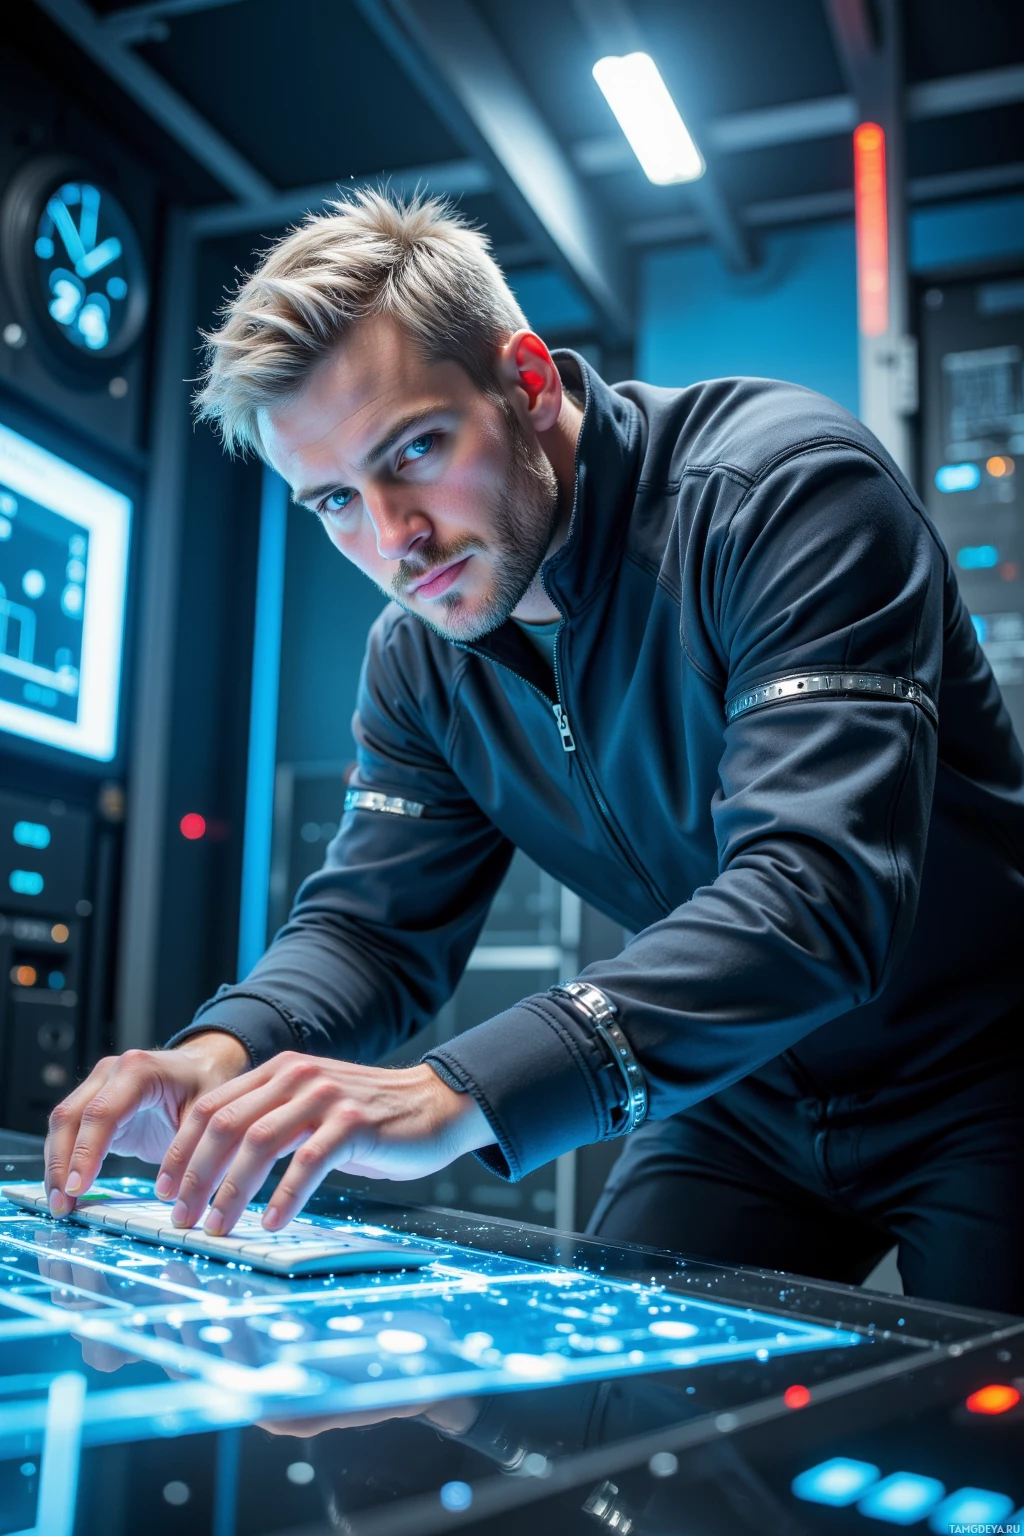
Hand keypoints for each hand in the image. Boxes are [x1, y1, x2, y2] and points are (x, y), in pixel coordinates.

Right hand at [44, 1032, 250, 1214]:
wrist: (202, 1066)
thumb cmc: (207, 1084)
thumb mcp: (209, 1114)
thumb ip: (192, 1148)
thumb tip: (176, 1194)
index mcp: (139, 1070)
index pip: (102, 1113)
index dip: (86, 1152)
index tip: (78, 1188)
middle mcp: (110, 1074)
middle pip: (70, 1118)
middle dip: (61, 1165)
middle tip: (62, 1206)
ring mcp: (97, 1087)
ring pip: (63, 1126)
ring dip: (56, 1167)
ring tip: (60, 1207)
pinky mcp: (94, 1107)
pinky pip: (69, 1133)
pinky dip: (64, 1162)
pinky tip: (66, 1192)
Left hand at [155, 1054, 492, 1235]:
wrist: (435, 1104)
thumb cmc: (370, 1119)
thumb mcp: (312, 1110)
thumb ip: (271, 1123)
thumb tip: (217, 1171)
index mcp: (279, 1072)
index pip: (210, 1107)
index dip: (181, 1150)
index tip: (164, 1189)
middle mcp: (296, 1077)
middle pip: (225, 1125)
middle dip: (196, 1176)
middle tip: (182, 1217)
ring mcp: (325, 1097)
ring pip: (258, 1143)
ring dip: (231, 1191)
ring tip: (219, 1227)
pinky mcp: (353, 1122)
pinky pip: (307, 1161)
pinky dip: (284, 1195)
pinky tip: (272, 1222)